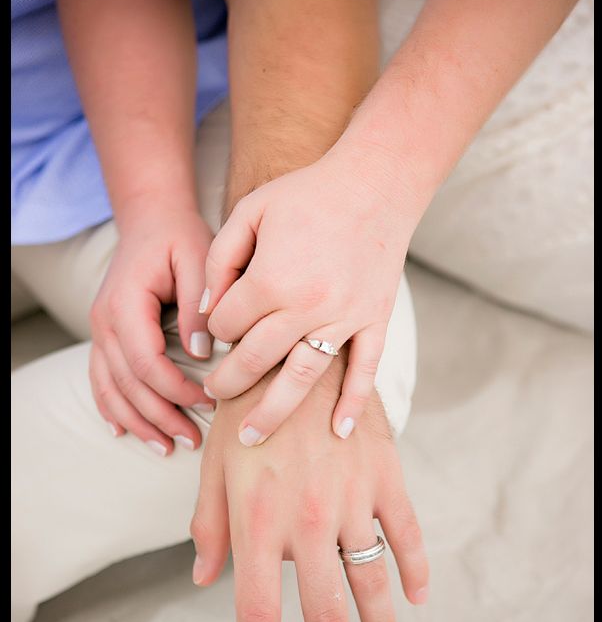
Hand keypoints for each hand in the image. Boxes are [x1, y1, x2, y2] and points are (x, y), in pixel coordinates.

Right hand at [89, 199, 215, 453]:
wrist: (150, 220)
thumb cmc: (178, 238)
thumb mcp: (198, 259)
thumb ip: (199, 307)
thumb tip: (202, 354)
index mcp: (127, 305)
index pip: (147, 363)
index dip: (176, 390)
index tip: (209, 403)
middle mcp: (105, 322)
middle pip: (129, 384)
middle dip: (160, 417)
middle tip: (192, 441)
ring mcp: (100, 331)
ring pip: (111, 389)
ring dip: (138, 422)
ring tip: (166, 447)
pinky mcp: (105, 337)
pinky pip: (101, 379)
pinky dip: (112, 408)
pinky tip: (125, 430)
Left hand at [190, 356, 428, 621]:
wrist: (297, 352)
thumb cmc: (246, 412)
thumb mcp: (215, 467)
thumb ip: (210, 526)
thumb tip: (202, 580)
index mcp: (258, 523)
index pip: (258, 612)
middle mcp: (307, 522)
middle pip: (325, 613)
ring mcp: (352, 501)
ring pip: (373, 581)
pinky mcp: (385, 478)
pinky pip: (407, 534)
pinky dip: (415, 570)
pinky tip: (417, 596)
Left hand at [200, 147, 419, 446]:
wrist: (375, 182)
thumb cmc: (307, 194)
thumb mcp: (249, 213)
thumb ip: (220, 262)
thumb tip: (207, 314)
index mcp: (271, 280)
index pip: (229, 326)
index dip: (218, 330)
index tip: (221, 329)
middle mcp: (306, 307)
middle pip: (256, 362)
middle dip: (228, 384)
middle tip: (214, 398)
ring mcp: (344, 319)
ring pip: (302, 380)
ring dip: (273, 413)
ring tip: (251, 438)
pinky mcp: (374, 321)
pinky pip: (364, 371)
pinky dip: (353, 404)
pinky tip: (339, 432)